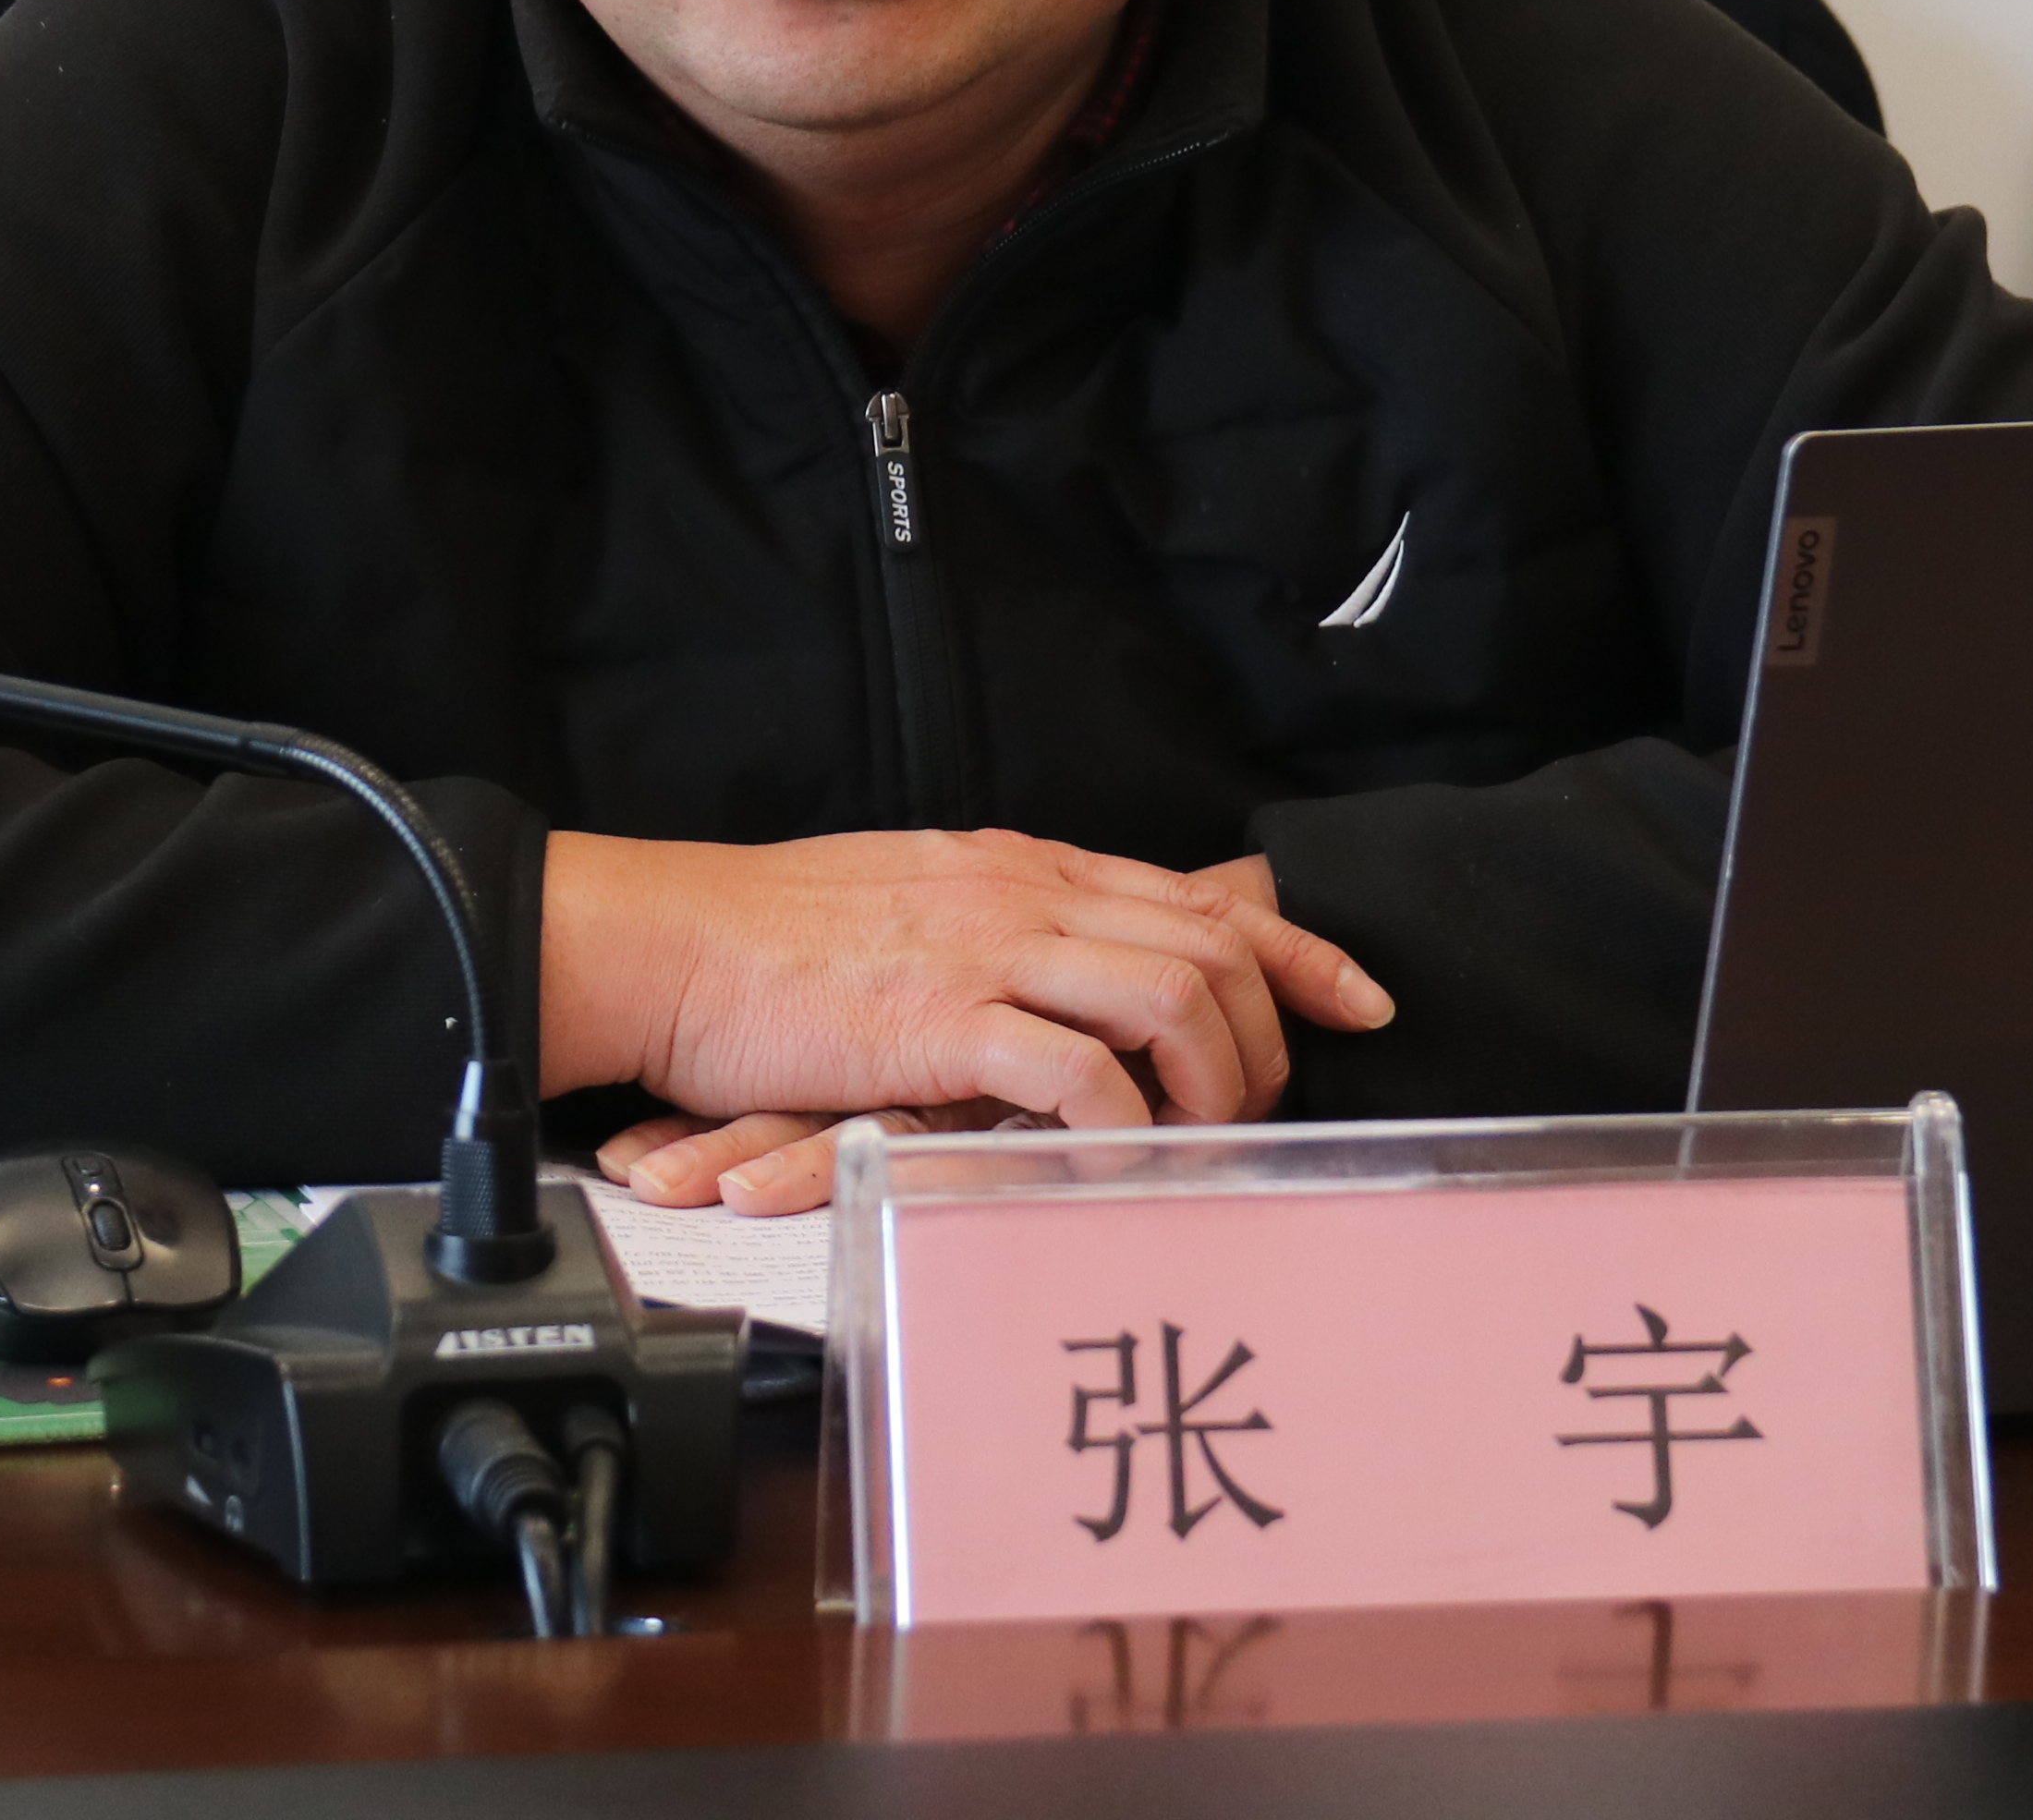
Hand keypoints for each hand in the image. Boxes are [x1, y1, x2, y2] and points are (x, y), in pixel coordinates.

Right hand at [544, 832, 1390, 1214]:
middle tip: (1261, 1109)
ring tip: (1201, 1140)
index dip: (1299, 948)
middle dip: (1269, 1036)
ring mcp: (988, 952)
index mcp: (1022, 868)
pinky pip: (1076, 1072)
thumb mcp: (913, 903)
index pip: (1198, 893)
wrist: (670, 944)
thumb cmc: (773, 940)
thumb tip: (1065, 968)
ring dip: (1213, 1079)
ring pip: (1172, 994)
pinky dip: (1123, 1126)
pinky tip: (1122, 1164)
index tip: (1362, 1001)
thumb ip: (999, 927)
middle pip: (1212, 946)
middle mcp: (1024, 896)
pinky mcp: (943, 1022)